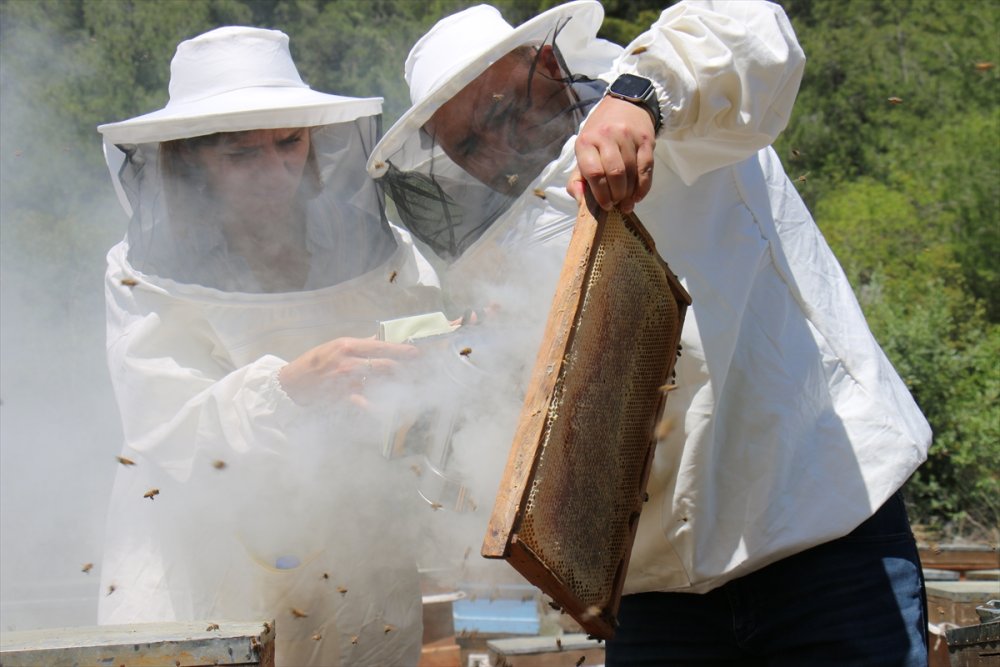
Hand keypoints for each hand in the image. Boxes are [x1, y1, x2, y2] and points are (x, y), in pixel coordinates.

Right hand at [278, 336, 418, 407]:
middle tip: (419, 372)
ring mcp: (348, 381)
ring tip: (409, 386)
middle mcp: (350, 362)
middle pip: (386, 365)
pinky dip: (378, 406)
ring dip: (396, 385)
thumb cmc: (315, 362)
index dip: (401, 350)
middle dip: (405, 369)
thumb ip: (360, 344)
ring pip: (380, 383)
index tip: (417, 353)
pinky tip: (389, 408)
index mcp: (349, 346)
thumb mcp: (336, 346)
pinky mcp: (344, 397)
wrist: (293, 383)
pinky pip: (366, 403)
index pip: (381, 346)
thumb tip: (380, 338)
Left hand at [568, 96, 655, 212]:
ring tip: (627, 202)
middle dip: (617, 195)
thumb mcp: (583, 150)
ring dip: (630, 193)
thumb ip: (577, 178)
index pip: (594, 173)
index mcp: (586, 142)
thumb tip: (581, 202)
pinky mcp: (646, 140)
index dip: (601, 194)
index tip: (605, 205)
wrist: (624, 104)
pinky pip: (646, 169)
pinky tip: (638, 195)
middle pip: (615, 174)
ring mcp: (628, 137)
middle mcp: (607, 136)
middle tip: (617, 204)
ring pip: (632, 173)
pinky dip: (643, 187)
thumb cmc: (599, 133)